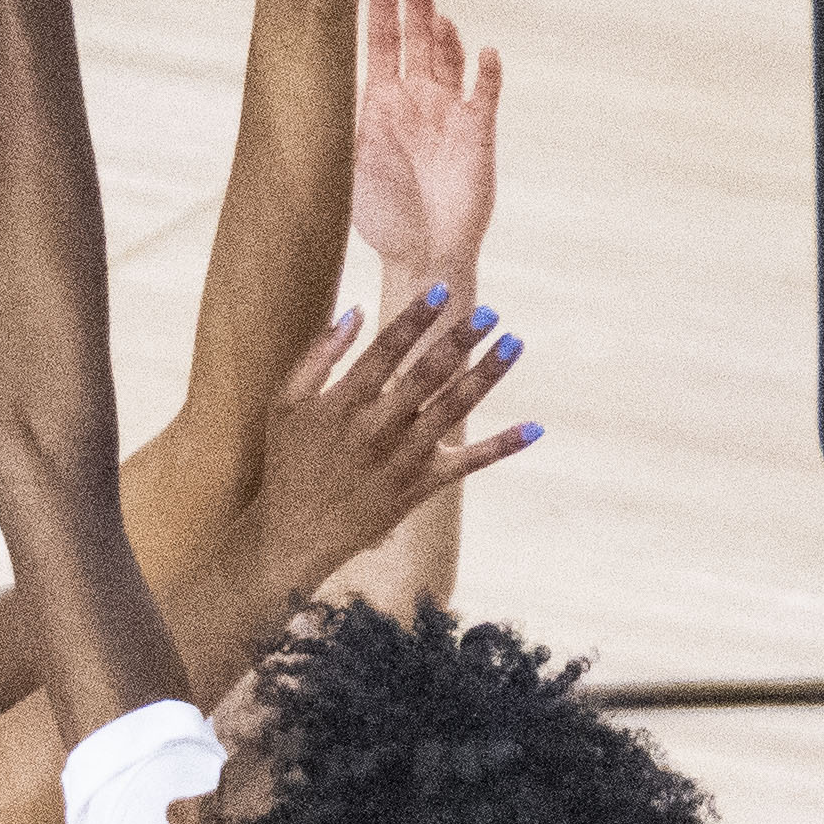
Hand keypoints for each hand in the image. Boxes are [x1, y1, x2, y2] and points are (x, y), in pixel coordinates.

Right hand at [242, 292, 534, 601]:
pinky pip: (469, 463)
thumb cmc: (291, 461)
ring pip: (454, 409)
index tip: (442, 289)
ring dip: (487, 376)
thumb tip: (356, 311)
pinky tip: (536, 428)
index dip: (415, 318)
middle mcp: (379, 427)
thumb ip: (319, 355)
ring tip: (515, 344)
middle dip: (460, 341)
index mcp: (345, 402)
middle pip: (427, 375)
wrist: (297, 534)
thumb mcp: (286, 403)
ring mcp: (405, 458)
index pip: (386, 350)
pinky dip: (504, 447)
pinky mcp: (423, 485)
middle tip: (490, 312)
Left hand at [350, 0, 500, 294]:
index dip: (379, 7)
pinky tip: (483, 53)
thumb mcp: (345, 164)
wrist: (423, 253)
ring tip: (437, 12)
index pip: (380, 42)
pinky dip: (485, 73)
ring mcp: (449, 113)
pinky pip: (483, 95)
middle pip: (417, 39)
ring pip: (450, 59)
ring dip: (446, 34)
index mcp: (381, 102)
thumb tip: (296, 86)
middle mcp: (416, 99)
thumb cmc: (382, 216)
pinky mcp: (478, 133)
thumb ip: (330, 125)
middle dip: (415, 4)